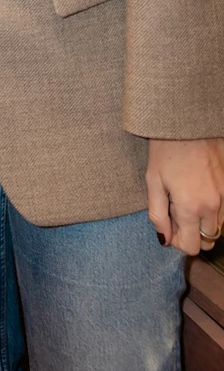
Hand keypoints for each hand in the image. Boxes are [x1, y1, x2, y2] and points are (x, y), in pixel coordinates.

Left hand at [147, 137, 223, 254]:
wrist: (187, 124)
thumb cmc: (165, 150)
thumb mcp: (153, 181)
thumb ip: (158, 214)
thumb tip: (164, 239)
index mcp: (191, 207)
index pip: (192, 246)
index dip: (178, 241)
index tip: (168, 226)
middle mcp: (213, 206)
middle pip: (207, 239)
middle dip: (191, 232)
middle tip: (175, 210)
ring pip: (218, 225)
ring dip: (203, 220)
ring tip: (186, 196)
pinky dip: (213, 207)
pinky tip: (198, 189)